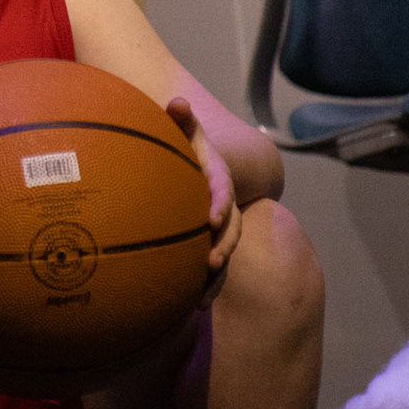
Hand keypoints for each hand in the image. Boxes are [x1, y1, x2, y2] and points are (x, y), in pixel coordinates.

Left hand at [168, 97, 240, 303]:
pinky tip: (191, 306)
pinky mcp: (206, 240)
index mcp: (217, 178)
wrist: (189, 162)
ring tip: (201, 297)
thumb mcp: (182, 130)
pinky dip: (204, 284)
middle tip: (211, 262)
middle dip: (223, 244)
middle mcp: (222, 204)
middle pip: (230, 227)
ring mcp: (217, 225)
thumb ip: (180, 119)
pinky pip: (209, 264)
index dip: (219, 203)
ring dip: (215, 274)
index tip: (210, 217)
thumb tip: (177, 102)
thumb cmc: (181, 145)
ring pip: (222, 250)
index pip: (222, 190)